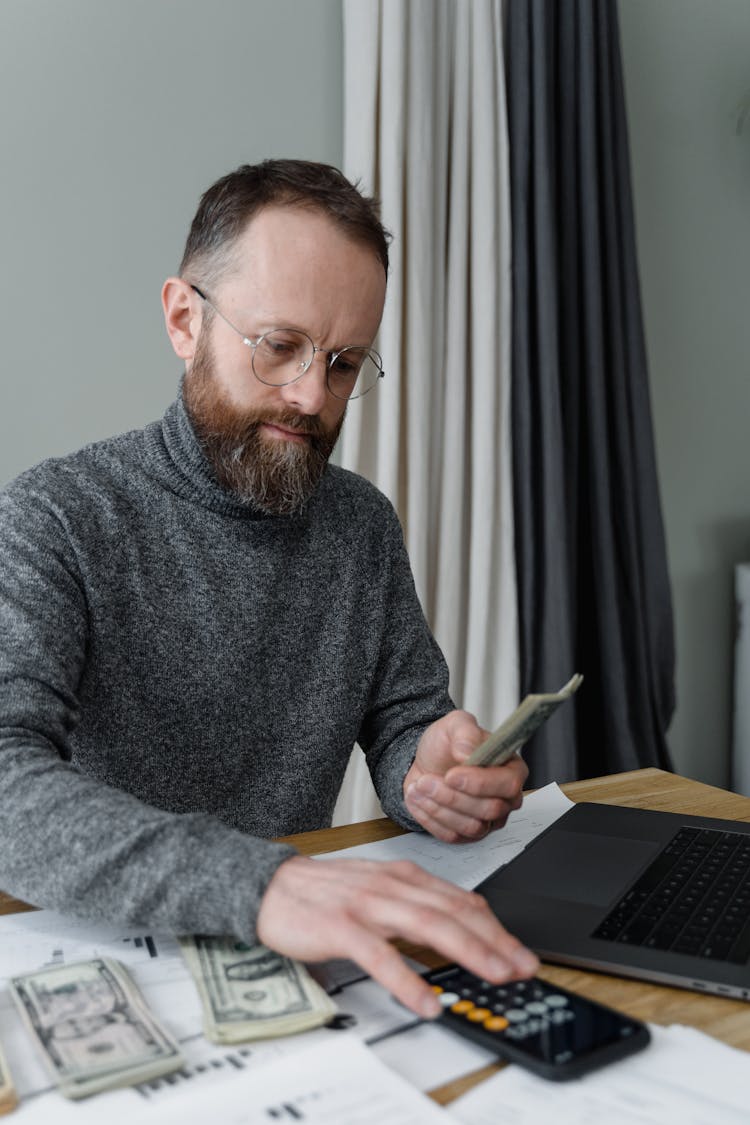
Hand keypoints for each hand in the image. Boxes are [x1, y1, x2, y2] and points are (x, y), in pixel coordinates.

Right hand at [256, 854, 538, 1016]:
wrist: (270, 886)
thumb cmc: (325, 892)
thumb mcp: (378, 889)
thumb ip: (415, 903)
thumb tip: (458, 925)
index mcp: (404, 877)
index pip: (461, 901)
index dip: (496, 927)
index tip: (521, 952)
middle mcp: (392, 886)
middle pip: (454, 912)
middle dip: (495, 941)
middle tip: (523, 967)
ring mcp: (367, 905)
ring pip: (428, 925)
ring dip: (468, 951)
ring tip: (495, 974)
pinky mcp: (340, 927)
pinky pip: (380, 956)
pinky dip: (407, 979)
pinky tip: (426, 1001)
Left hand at [403, 710, 527, 842]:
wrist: (426, 762)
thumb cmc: (446, 745)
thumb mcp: (454, 725)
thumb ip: (464, 732)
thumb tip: (469, 752)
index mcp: (511, 769)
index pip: (508, 785)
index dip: (479, 783)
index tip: (452, 774)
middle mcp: (505, 798)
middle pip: (490, 810)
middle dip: (453, 796)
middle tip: (427, 780)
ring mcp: (488, 819)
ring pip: (471, 827)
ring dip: (439, 807)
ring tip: (420, 786)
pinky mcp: (468, 834)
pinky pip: (453, 837)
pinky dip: (430, 818)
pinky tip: (419, 799)